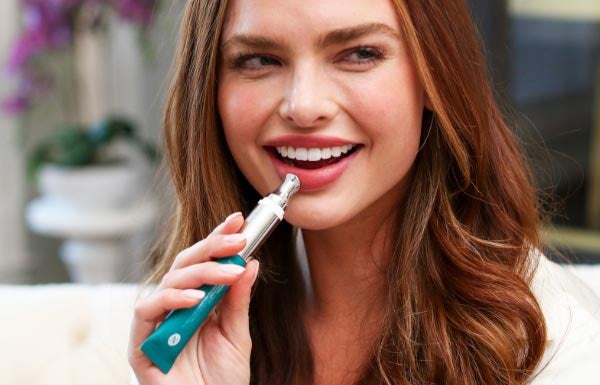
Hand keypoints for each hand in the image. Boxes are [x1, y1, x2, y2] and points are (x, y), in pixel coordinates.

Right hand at [128, 212, 258, 384]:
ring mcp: (156, 323)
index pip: (204, 262)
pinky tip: (196, 299)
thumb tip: (250, 263)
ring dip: (200, 273)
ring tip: (229, 273)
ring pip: (169, 282)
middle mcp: (174, 308)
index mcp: (196, 302)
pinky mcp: (140, 343)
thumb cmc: (222, 379)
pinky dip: (172, 300)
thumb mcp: (237, 335)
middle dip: (211, 248)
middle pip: (184, 265)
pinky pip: (148, 311)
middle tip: (238, 240)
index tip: (238, 221)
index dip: (217, 239)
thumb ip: (238, 301)